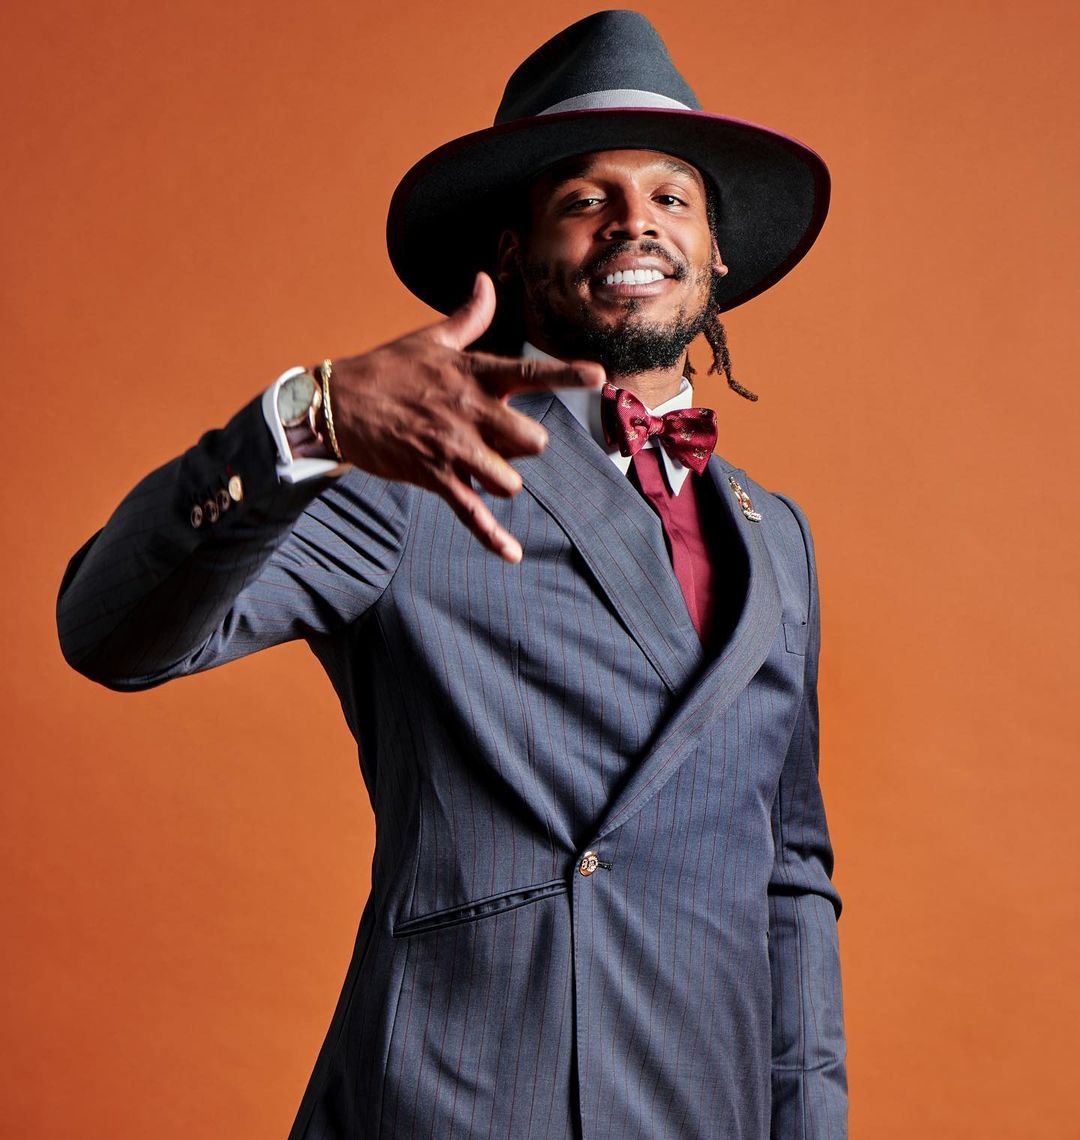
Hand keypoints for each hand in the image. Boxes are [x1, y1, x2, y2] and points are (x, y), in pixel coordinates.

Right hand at [322, 272, 604, 562]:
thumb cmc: (387, 369)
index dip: (565, 374)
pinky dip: (491, 537)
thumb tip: (485, 280)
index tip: (598, 375)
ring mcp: (453, 448)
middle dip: (527, 447)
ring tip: (484, 468)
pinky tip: (512, 555)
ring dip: (504, 480)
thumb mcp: (430, 339)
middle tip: (506, 441)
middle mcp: (470, 412)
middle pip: (531, 442)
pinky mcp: (435, 477)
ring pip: (508, 480)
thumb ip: (469, 316)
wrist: (338, 404)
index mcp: (474, 375)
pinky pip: (472, 513)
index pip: (529, 372)